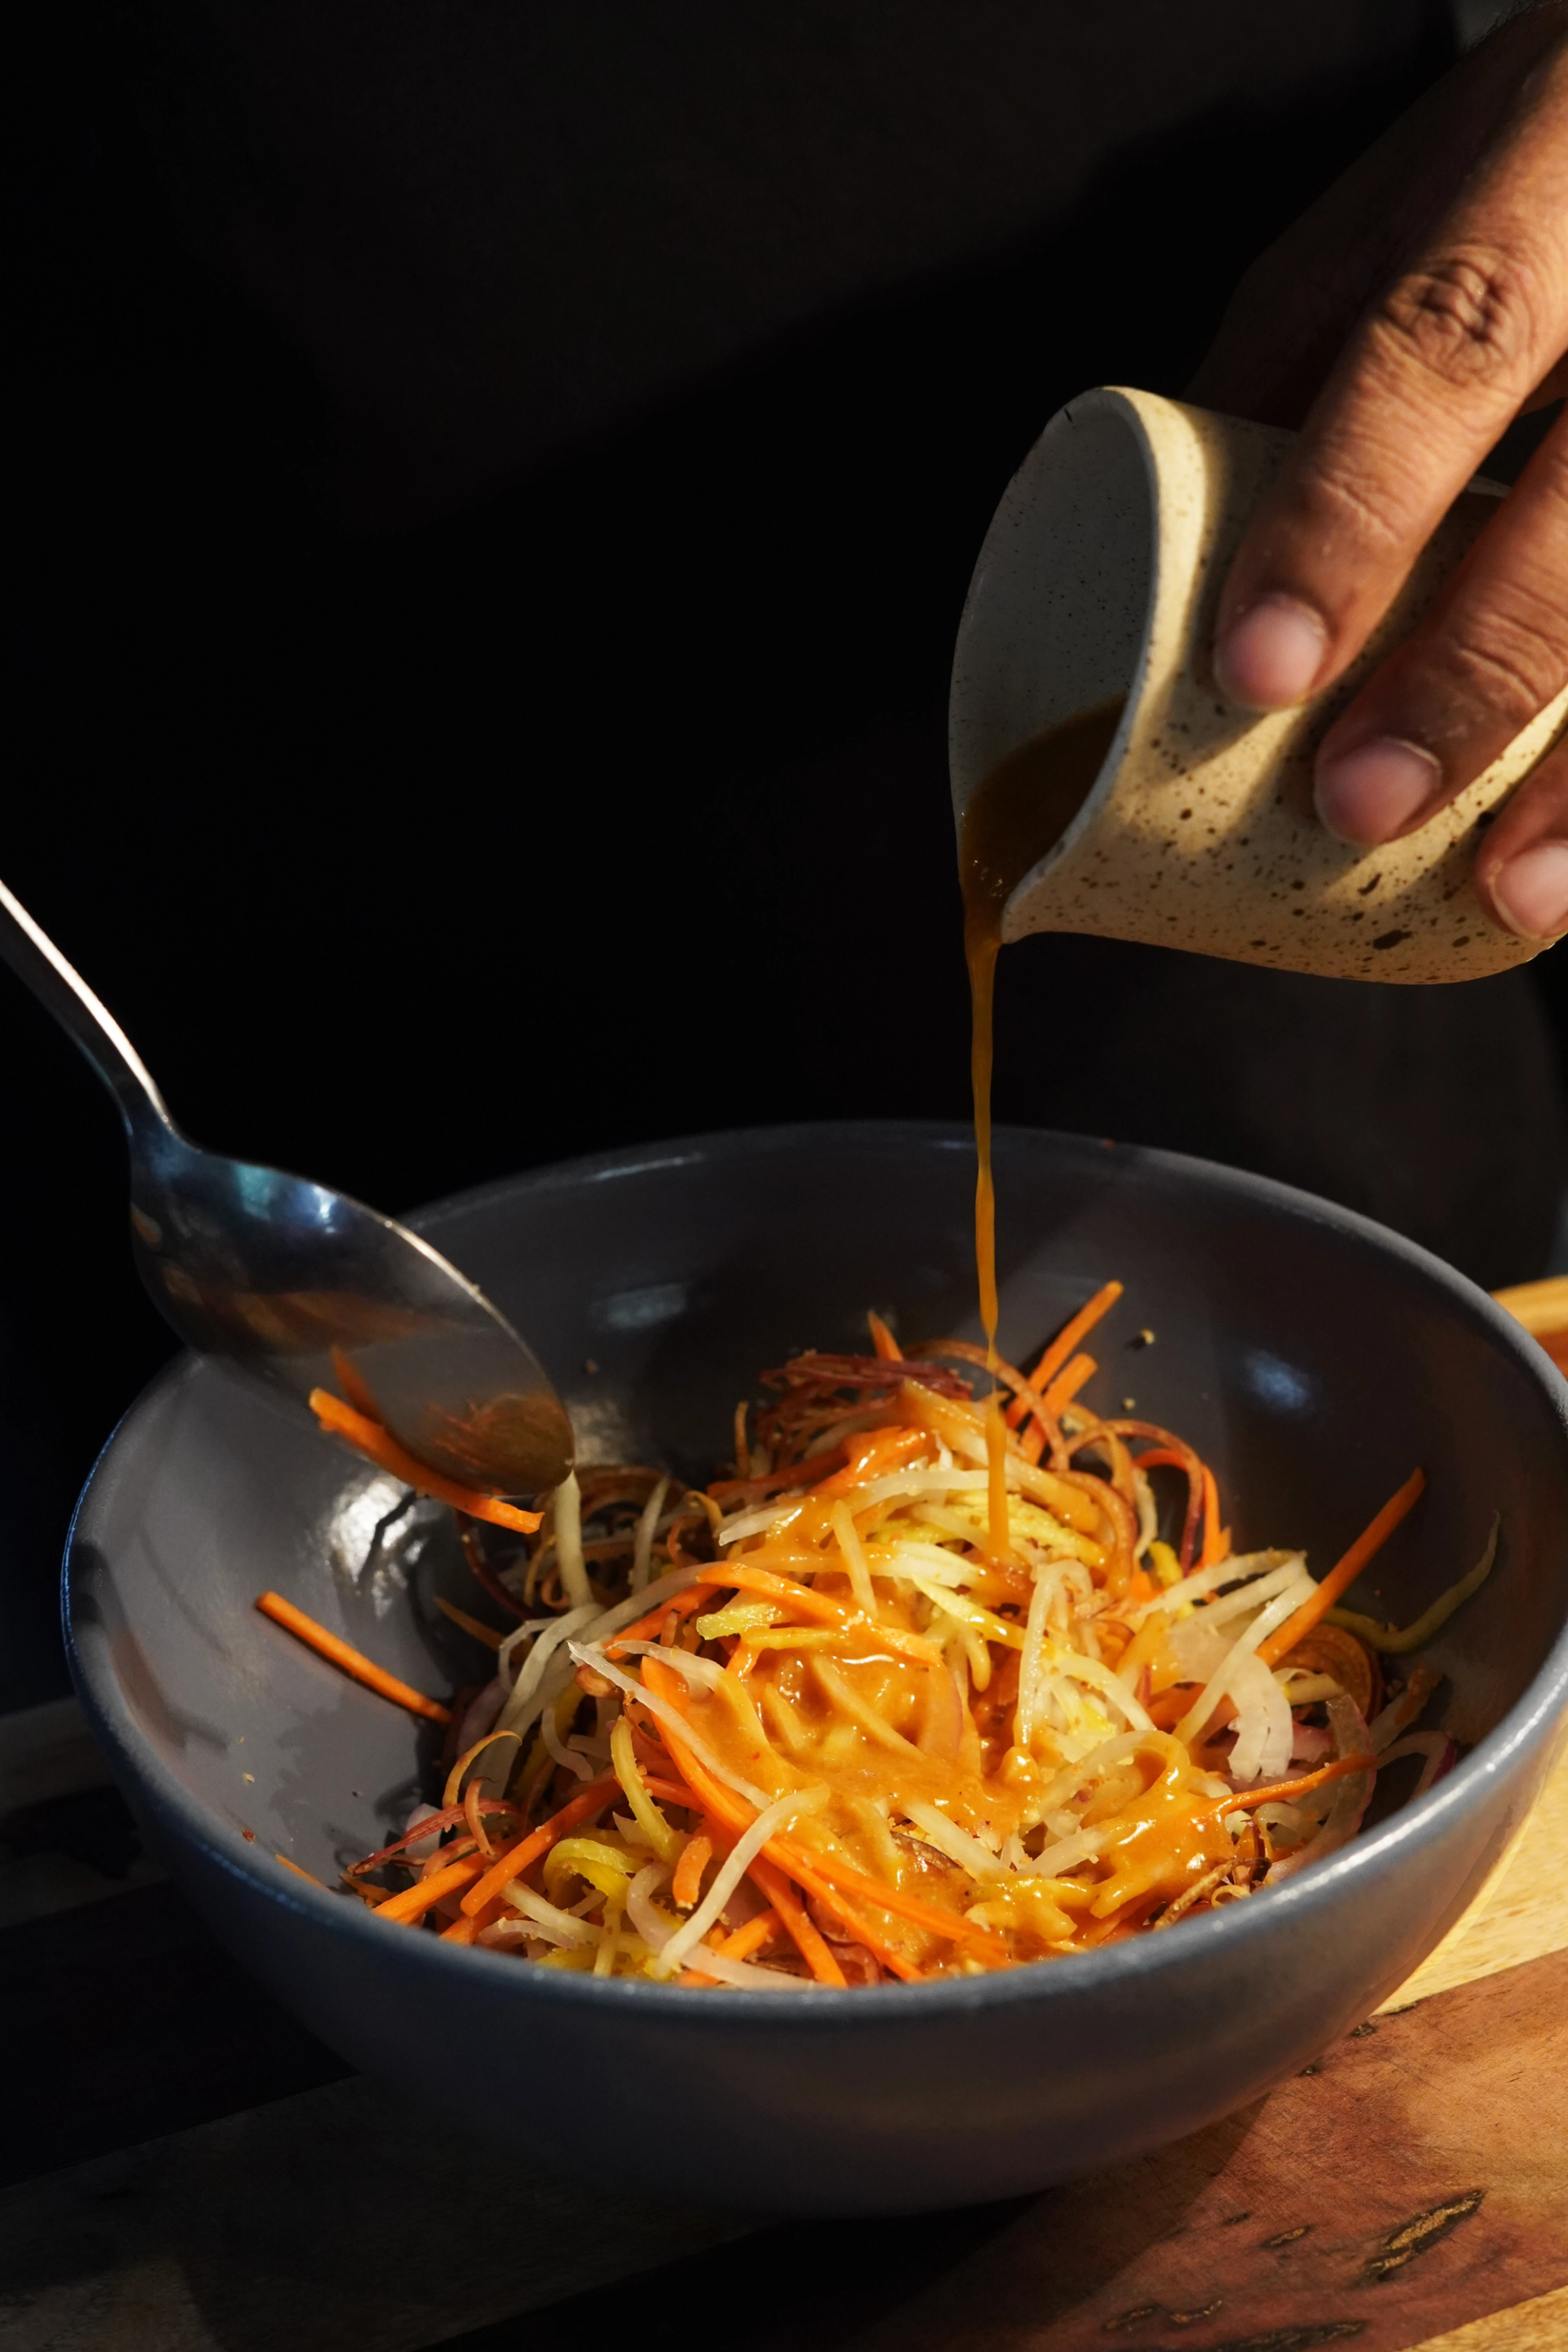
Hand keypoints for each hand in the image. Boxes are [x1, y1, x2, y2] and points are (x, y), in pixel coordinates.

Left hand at [1189, 7, 1567, 943]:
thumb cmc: (1536, 159)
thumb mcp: (1400, 209)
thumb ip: (1294, 360)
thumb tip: (1158, 559)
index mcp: (1551, 172)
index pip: (1445, 344)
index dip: (1350, 514)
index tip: (1260, 669)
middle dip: (1475, 669)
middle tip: (1361, 806)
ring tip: (1513, 894)